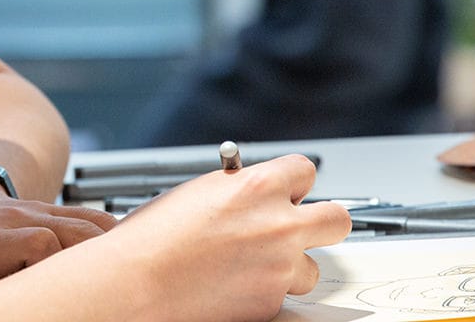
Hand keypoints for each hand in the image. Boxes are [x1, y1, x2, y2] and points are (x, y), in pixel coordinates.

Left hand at [0, 180, 117, 297]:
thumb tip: (13, 313)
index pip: (37, 241)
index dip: (56, 262)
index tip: (65, 297)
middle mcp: (15, 221)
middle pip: (72, 230)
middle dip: (94, 262)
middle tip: (110, 296)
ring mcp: (36, 211)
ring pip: (88, 222)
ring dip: (110, 249)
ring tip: (125, 282)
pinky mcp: (53, 210)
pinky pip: (92, 217)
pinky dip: (113, 236)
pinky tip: (127, 258)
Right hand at [110, 154, 350, 321]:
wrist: (137, 279)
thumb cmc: (155, 234)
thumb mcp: (201, 191)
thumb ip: (239, 189)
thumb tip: (255, 192)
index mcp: (259, 185)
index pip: (307, 171)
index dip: (294, 183)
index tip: (287, 192)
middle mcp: (278, 224)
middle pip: (337, 219)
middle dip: (323, 222)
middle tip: (303, 227)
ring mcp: (278, 267)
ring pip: (311, 267)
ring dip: (290, 266)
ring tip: (253, 265)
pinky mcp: (270, 303)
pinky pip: (281, 295)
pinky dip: (261, 292)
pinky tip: (232, 284)